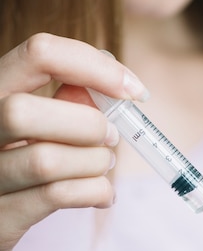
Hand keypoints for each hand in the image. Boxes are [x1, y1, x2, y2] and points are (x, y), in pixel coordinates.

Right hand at [0, 33, 146, 250]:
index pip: (38, 54)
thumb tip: (115, 82)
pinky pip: (56, 196)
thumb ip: (66, 102)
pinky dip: (94, 192)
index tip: (132, 89)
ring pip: (45, 160)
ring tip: (103, 166)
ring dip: (94, 163)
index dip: (93, 65)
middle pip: (24, 111)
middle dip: (87, 125)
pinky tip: (102, 195)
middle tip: (111, 138)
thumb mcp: (36, 126)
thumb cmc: (22, 166)